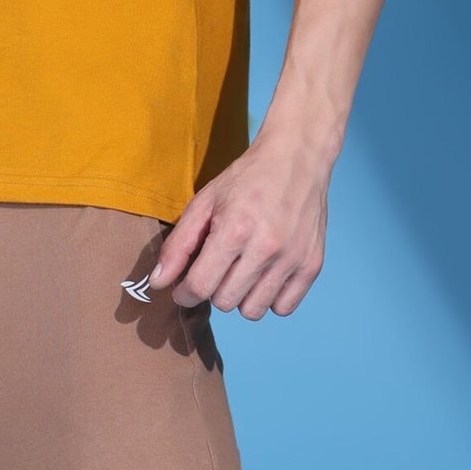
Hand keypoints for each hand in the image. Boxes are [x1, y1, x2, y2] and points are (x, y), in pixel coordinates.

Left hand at [147, 132, 330, 319]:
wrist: (297, 159)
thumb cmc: (247, 179)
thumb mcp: (205, 202)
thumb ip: (179, 244)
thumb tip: (158, 282)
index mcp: (234, 230)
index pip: (200, 287)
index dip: (184, 294)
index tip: (184, 288)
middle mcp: (266, 249)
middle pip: (225, 302)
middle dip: (213, 289)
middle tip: (217, 268)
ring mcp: (292, 259)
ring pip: (253, 311)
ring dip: (240, 297)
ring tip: (241, 271)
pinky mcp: (312, 265)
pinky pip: (283, 308)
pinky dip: (269, 299)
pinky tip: (264, 276)